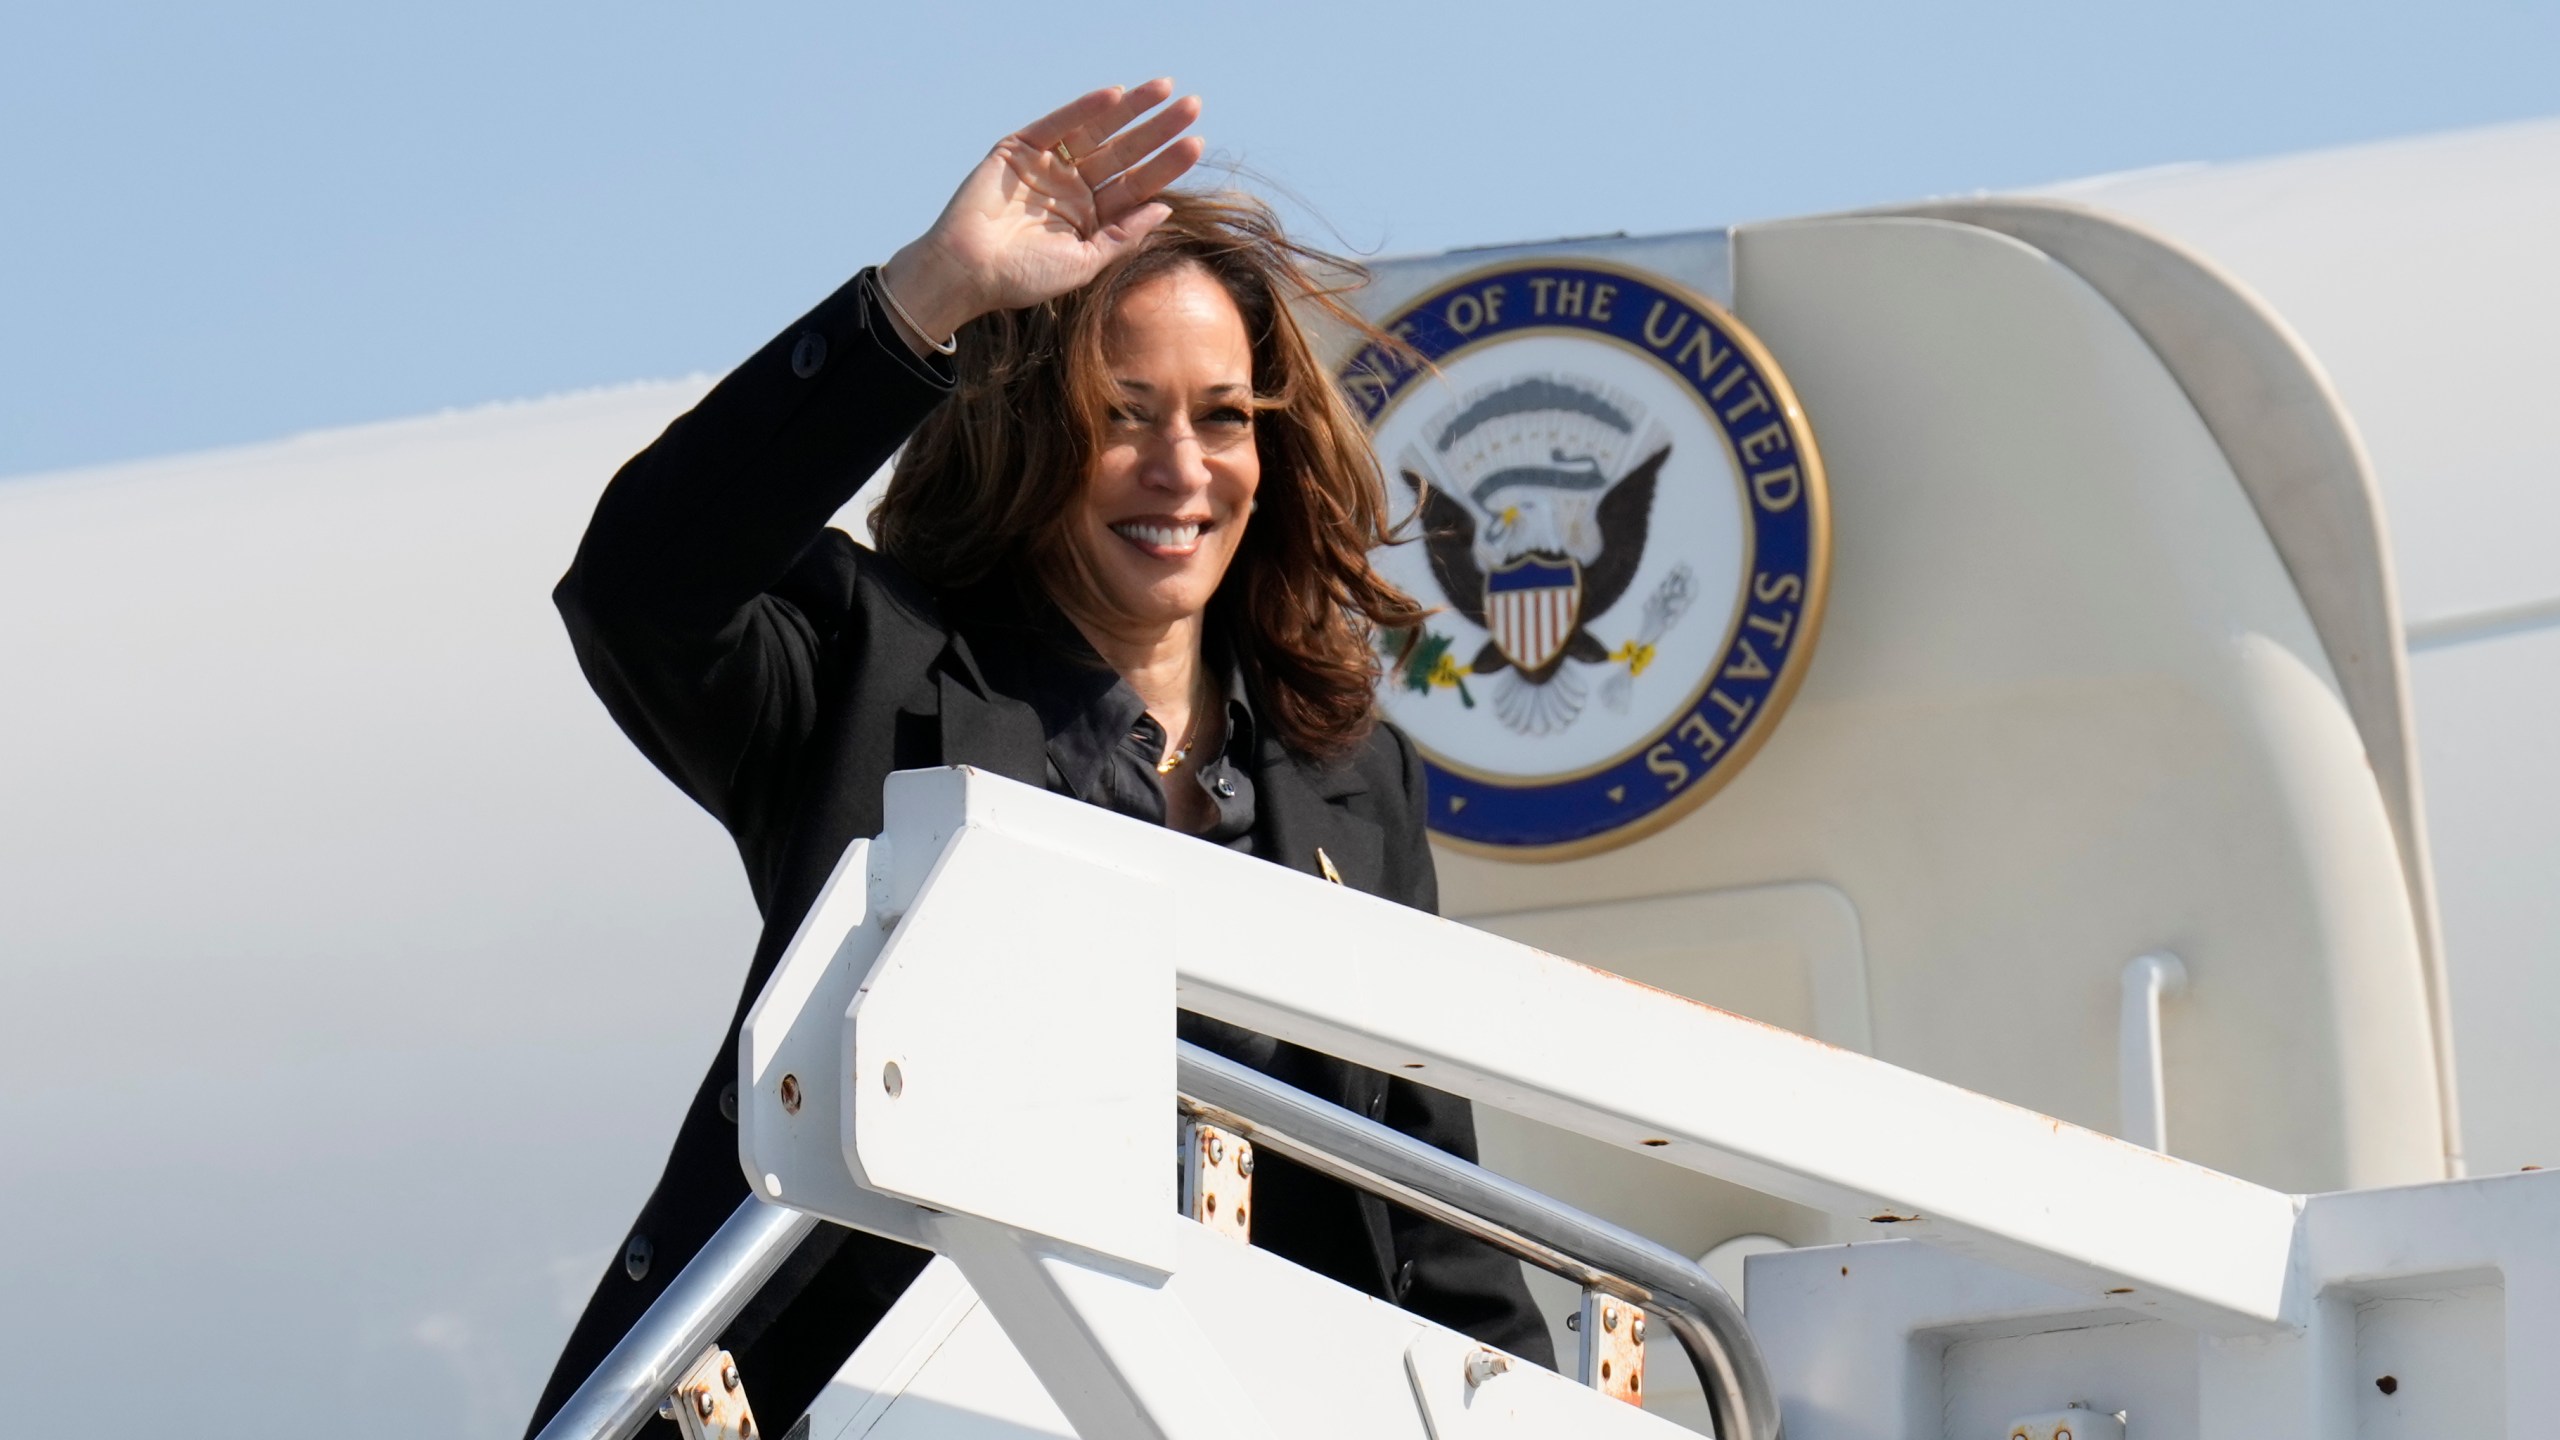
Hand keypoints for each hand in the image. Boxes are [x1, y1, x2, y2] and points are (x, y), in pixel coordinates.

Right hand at [879, 80, 1204, 351]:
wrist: (967, 271)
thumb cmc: (1023, 278)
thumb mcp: (1085, 262)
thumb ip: (1123, 234)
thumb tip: (1165, 208)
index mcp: (1092, 218)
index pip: (1137, 186)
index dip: (1166, 165)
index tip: (1196, 144)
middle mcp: (1073, 188)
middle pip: (1124, 153)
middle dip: (1157, 130)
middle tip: (1193, 107)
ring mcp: (1048, 166)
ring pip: (1097, 132)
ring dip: (1130, 110)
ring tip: (1164, 90)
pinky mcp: (1019, 148)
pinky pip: (1058, 123)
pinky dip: (1084, 109)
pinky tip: (1115, 96)